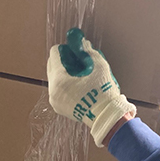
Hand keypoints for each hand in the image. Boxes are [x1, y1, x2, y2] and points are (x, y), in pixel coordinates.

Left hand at [47, 28, 136, 146]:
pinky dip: (65, 83)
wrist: (107, 116)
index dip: (65, 48)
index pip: (54, 54)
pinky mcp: (59, 107)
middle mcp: (53, 91)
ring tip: (81, 71)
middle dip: (64, 59)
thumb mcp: (98, 67)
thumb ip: (88, 52)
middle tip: (78, 58)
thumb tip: (83, 43)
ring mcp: (55, 101)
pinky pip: (58, 89)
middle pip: (52, 65)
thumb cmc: (103, 93)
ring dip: (65, 71)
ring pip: (54, 78)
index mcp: (59, 81)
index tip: (75, 48)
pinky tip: (79, 82)